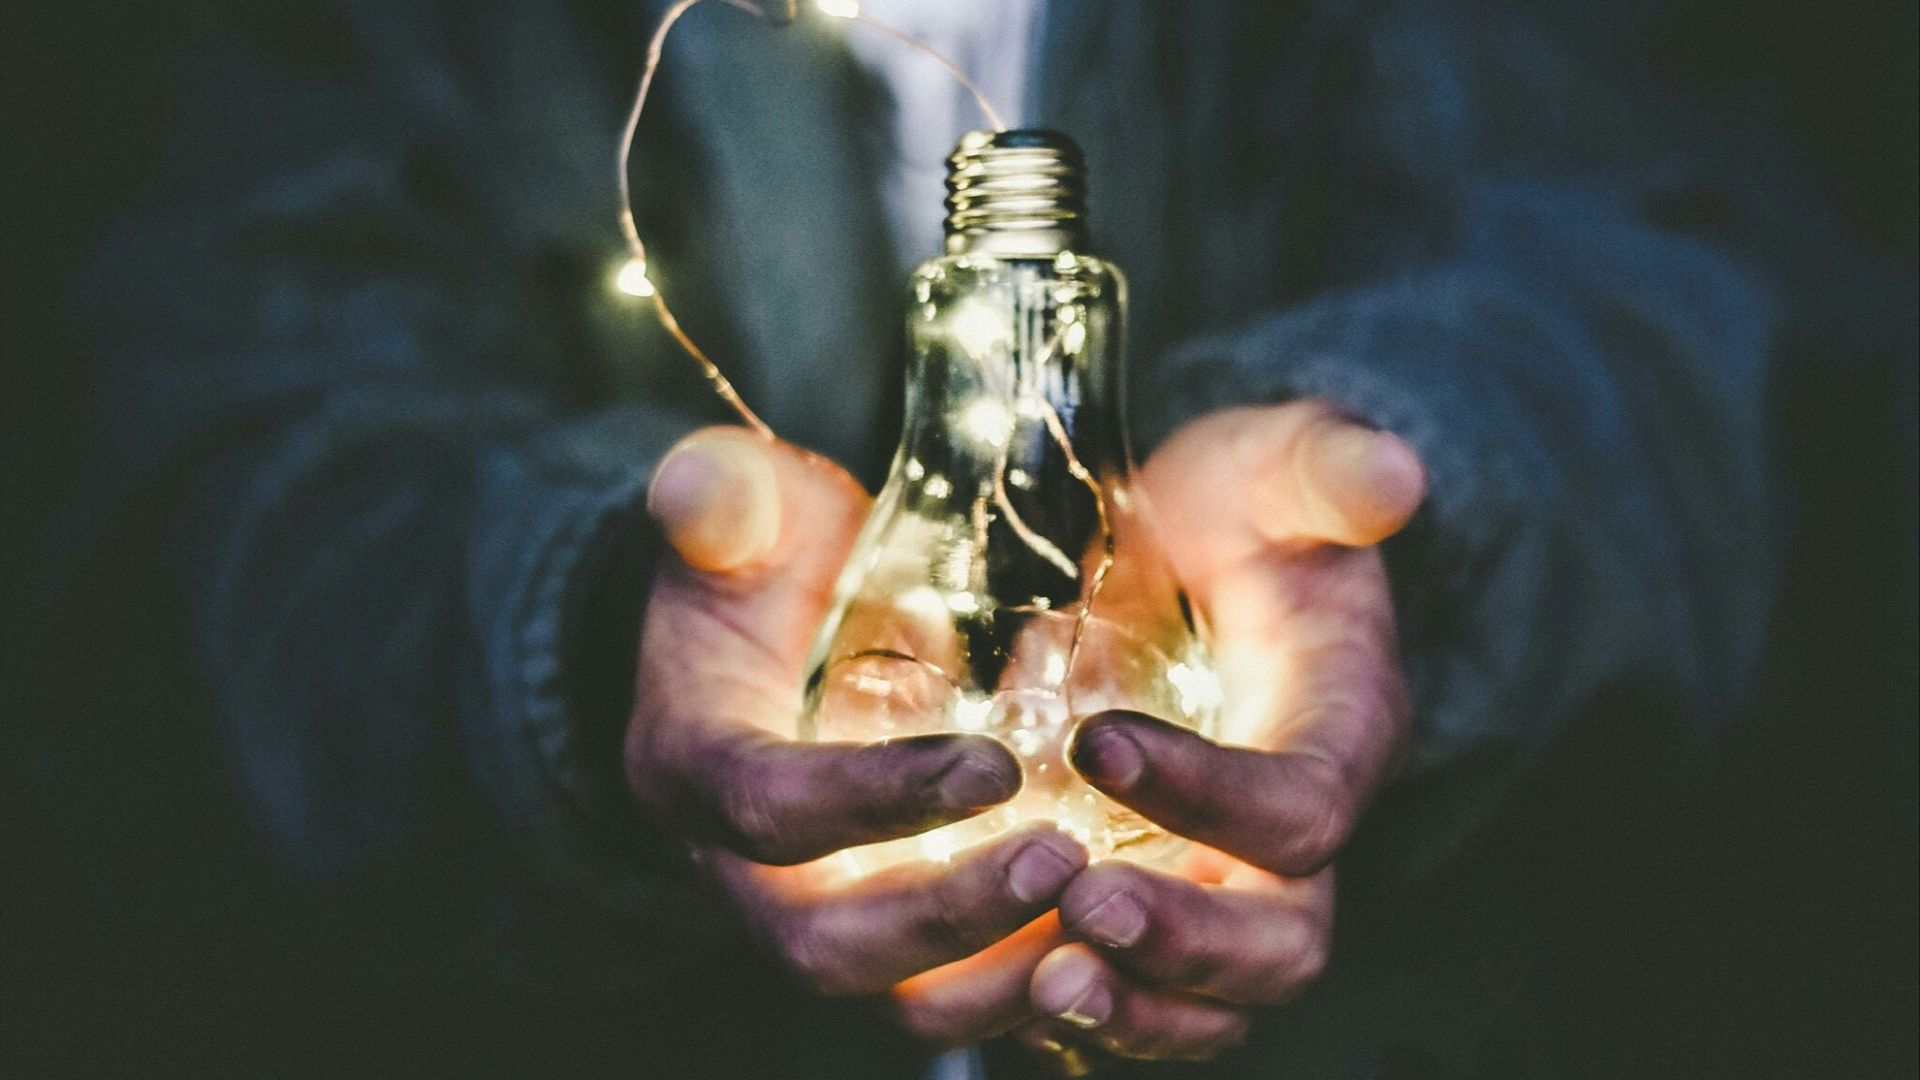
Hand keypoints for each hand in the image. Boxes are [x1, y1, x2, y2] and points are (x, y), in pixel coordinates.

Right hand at [626, 428, 1088, 1027]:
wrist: (774, 628)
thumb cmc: (766, 562)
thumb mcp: (743, 511)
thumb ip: (724, 498)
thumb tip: (697, 487)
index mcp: (694, 765)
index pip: (767, 808)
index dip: (873, 800)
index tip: (993, 765)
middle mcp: (742, 869)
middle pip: (825, 945)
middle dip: (946, 918)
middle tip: (1063, 861)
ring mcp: (818, 914)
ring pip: (896, 1000)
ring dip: (1000, 977)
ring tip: (1107, 918)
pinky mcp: (889, 936)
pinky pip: (954, 997)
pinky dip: (1032, 987)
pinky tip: (1118, 944)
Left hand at [1015, 401, 1425, 1070]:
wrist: (1196, 552)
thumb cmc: (1239, 511)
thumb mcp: (1275, 466)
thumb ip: (1325, 468)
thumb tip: (1393, 472)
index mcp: (1340, 732)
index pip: (1302, 805)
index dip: (1212, 794)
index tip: (1096, 742)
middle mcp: (1295, 833)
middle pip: (1281, 940)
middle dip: (1187, 942)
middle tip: (1081, 908)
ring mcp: (1229, 881)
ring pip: (1216, 1001)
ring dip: (1135, 1008)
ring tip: (1043, 983)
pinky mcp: (1164, 901)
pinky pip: (1145, 997)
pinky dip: (1089, 1014)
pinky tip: (1004, 988)